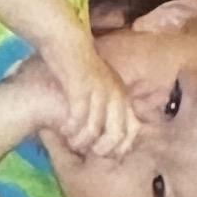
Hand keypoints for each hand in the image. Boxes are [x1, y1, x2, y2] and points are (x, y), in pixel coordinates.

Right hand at [36, 34, 137, 166]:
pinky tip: (63, 129)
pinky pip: (78, 117)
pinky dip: (70, 128)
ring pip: (95, 129)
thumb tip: (104, 134)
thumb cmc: (80, 67)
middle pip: (116, 134)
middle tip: (86, 152)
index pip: (132, 130)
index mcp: (122, 95)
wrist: (67, 43)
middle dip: (101, 149)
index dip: (119, 147)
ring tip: (70, 142)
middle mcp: (115, 94)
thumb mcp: (101, 87)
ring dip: (81, 140)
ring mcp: (100, 91)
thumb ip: (106, 106)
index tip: (103, 153)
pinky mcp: (81, 87)